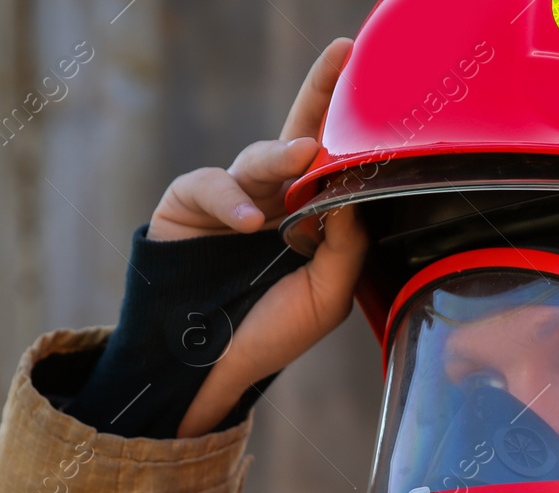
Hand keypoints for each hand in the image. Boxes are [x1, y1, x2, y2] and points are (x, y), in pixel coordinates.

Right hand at [148, 38, 368, 436]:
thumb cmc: (270, 332)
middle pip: (297, 134)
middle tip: (342, 58)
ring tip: (301, 157)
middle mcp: (271, 197)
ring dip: (280, 154)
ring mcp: (230, 197)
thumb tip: (355, 189)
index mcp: (308, 214)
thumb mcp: (327, 295)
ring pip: (258, 158)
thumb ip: (348, 244)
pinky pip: (211, 184)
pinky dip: (231, 199)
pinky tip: (250, 223)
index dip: (347, 118)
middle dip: (319, 93)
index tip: (370, 77)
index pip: (332, 158)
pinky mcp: (188, 203)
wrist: (209, 369)